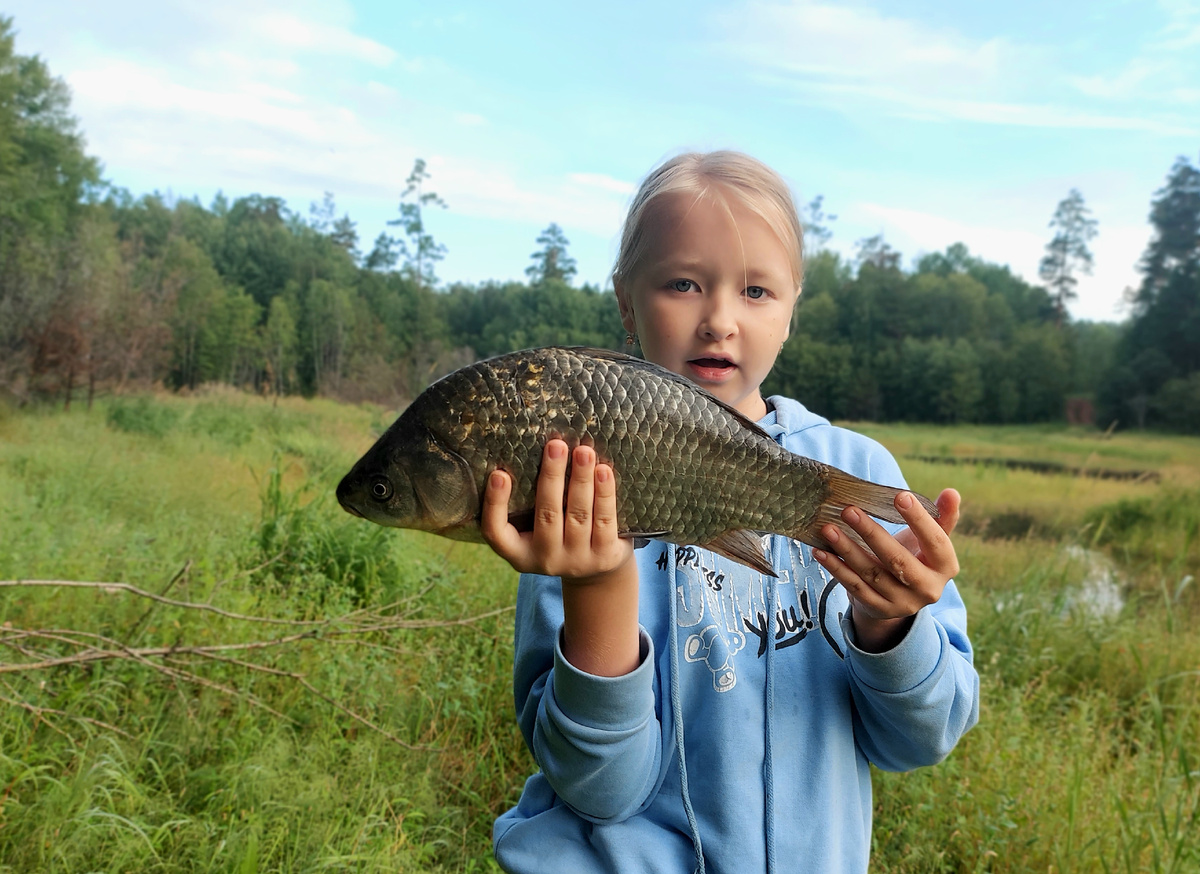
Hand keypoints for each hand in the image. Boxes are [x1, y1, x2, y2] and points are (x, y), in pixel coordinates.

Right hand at [481, 439, 633, 584]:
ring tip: (584, 452)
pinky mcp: (605, 557)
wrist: (597, 570)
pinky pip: (604, 520)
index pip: (496, 532)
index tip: (499, 474)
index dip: (495, 504)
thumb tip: (535, 451)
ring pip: (578, 515)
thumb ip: (528, 501)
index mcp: (519, 553)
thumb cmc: (559, 534)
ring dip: (581, 479)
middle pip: (546, 515)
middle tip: (556, 445)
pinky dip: (604, 494)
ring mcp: (577, 561)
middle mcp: (546, 559)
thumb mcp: (535, 528)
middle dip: (552, 477)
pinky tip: (603, 471)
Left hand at [812, 488, 960, 652]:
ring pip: (872, 574)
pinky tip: (821, 552)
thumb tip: (951, 492)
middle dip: (871, 534)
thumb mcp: (931, 541)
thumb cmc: (916, 556)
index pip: (935, 542)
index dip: (919, 519)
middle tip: (848, 510)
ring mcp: (902, 602)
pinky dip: (836, 569)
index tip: (900, 495)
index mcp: (946, 567)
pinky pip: (854, 587)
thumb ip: (941, 517)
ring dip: (847, 550)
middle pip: (898, 560)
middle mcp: (928, 589)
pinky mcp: (879, 609)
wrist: (902, 597)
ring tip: (828, 529)